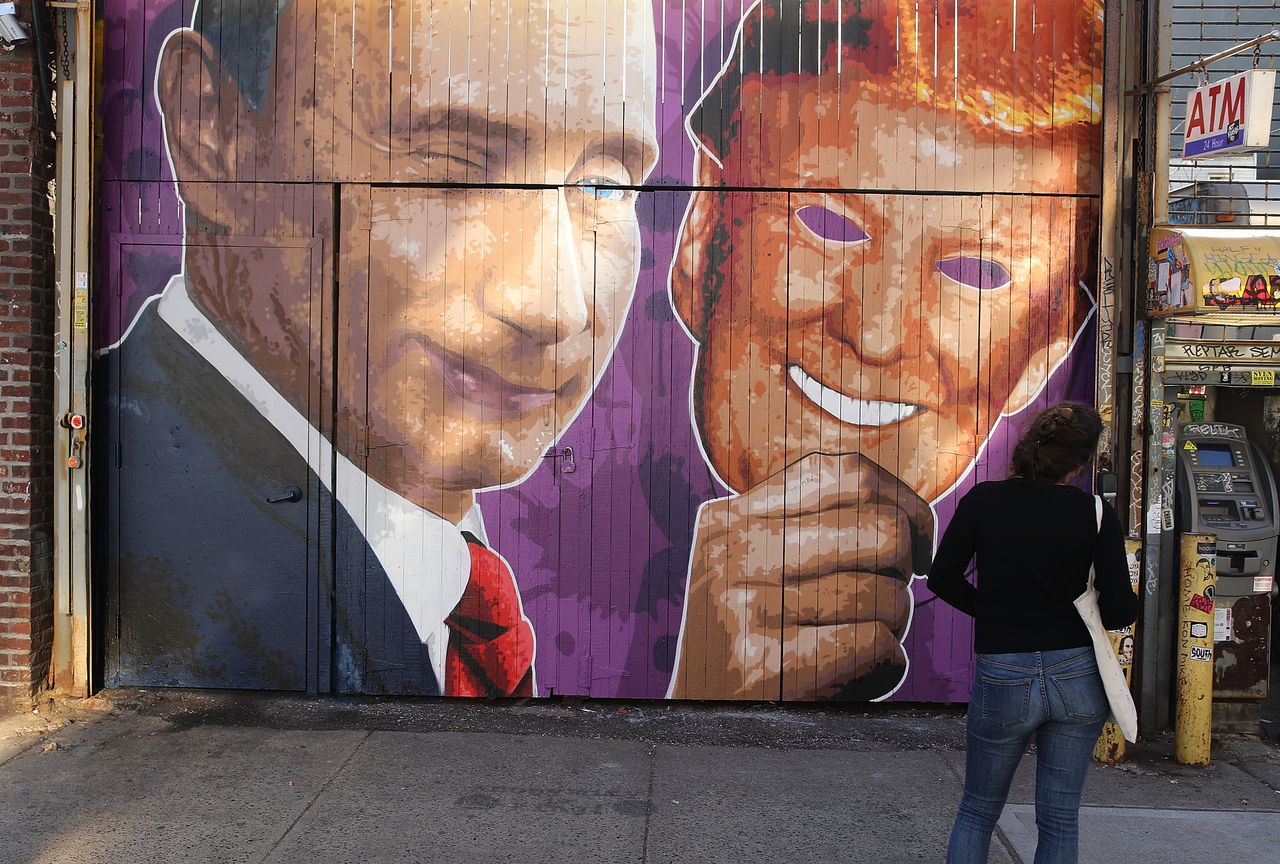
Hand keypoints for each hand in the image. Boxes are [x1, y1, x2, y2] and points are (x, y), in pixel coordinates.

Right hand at [669, 452, 932, 700]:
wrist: (697, 723)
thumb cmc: (749, 637)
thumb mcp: (752, 562)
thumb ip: (809, 522)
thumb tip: (908, 515)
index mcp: (731, 516)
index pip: (849, 473)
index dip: (905, 506)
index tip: (914, 544)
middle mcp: (732, 552)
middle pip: (883, 530)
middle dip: (903, 571)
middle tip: (881, 600)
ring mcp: (744, 608)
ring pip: (889, 596)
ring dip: (892, 627)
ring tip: (851, 644)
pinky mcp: (765, 669)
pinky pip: (878, 646)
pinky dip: (883, 667)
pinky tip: (847, 677)